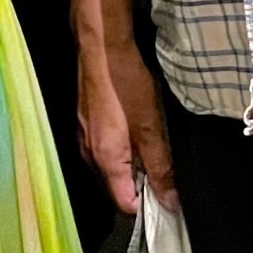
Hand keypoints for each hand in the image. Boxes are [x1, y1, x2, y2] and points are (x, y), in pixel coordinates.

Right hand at [79, 34, 175, 214]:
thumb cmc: (126, 85)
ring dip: (129, 163)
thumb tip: (169, 201)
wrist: (101, 47)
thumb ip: (160, 167)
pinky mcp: (84, 121)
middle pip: (115, 186)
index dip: (147, 204)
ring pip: (109, 166)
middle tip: (163, 166)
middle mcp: (89, 154)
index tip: (167, 195)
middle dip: (139, 183)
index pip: (124, 204)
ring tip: (150, 144)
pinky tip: (132, 127)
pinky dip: (119, 147)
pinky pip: (102, 147)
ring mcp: (83, 136)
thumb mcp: (151, 127)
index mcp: (106, 161)